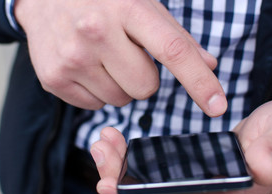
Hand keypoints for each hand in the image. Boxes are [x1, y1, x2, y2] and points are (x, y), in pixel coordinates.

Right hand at [14, 0, 226, 115]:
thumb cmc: (100, 0)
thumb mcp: (140, 4)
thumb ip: (176, 36)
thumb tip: (209, 64)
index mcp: (127, 7)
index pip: (173, 51)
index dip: (199, 82)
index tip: (218, 106)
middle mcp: (96, 32)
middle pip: (146, 88)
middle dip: (142, 77)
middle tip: (125, 55)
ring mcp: (72, 57)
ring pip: (120, 100)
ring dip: (118, 84)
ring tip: (101, 58)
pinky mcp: (53, 78)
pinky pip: (94, 106)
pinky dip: (96, 91)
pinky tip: (84, 66)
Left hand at [90, 100, 271, 193]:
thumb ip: (270, 154)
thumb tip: (261, 169)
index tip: (107, 183)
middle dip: (120, 181)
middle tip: (100, 150)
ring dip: (122, 173)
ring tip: (104, 144)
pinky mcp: (191, 189)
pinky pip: (153, 186)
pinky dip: (133, 170)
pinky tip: (121, 148)